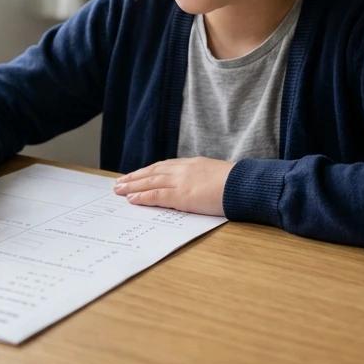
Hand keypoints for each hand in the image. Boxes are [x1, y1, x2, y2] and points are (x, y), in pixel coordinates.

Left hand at [112, 157, 234, 215]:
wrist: (244, 185)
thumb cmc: (237, 183)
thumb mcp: (217, 175)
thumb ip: (204, 178)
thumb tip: (200, 186)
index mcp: (193, 164)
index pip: (164, 166)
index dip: (148, 171)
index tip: (136, 174)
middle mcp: (183, 169)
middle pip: (152, 172)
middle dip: (135, 177)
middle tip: (119, 182)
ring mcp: (181, 182)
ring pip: (150, 182)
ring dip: (132, 186)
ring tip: (119, 190)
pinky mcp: (181, 195)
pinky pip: (156, 195)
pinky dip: (142, 197)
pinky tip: (131, 199)